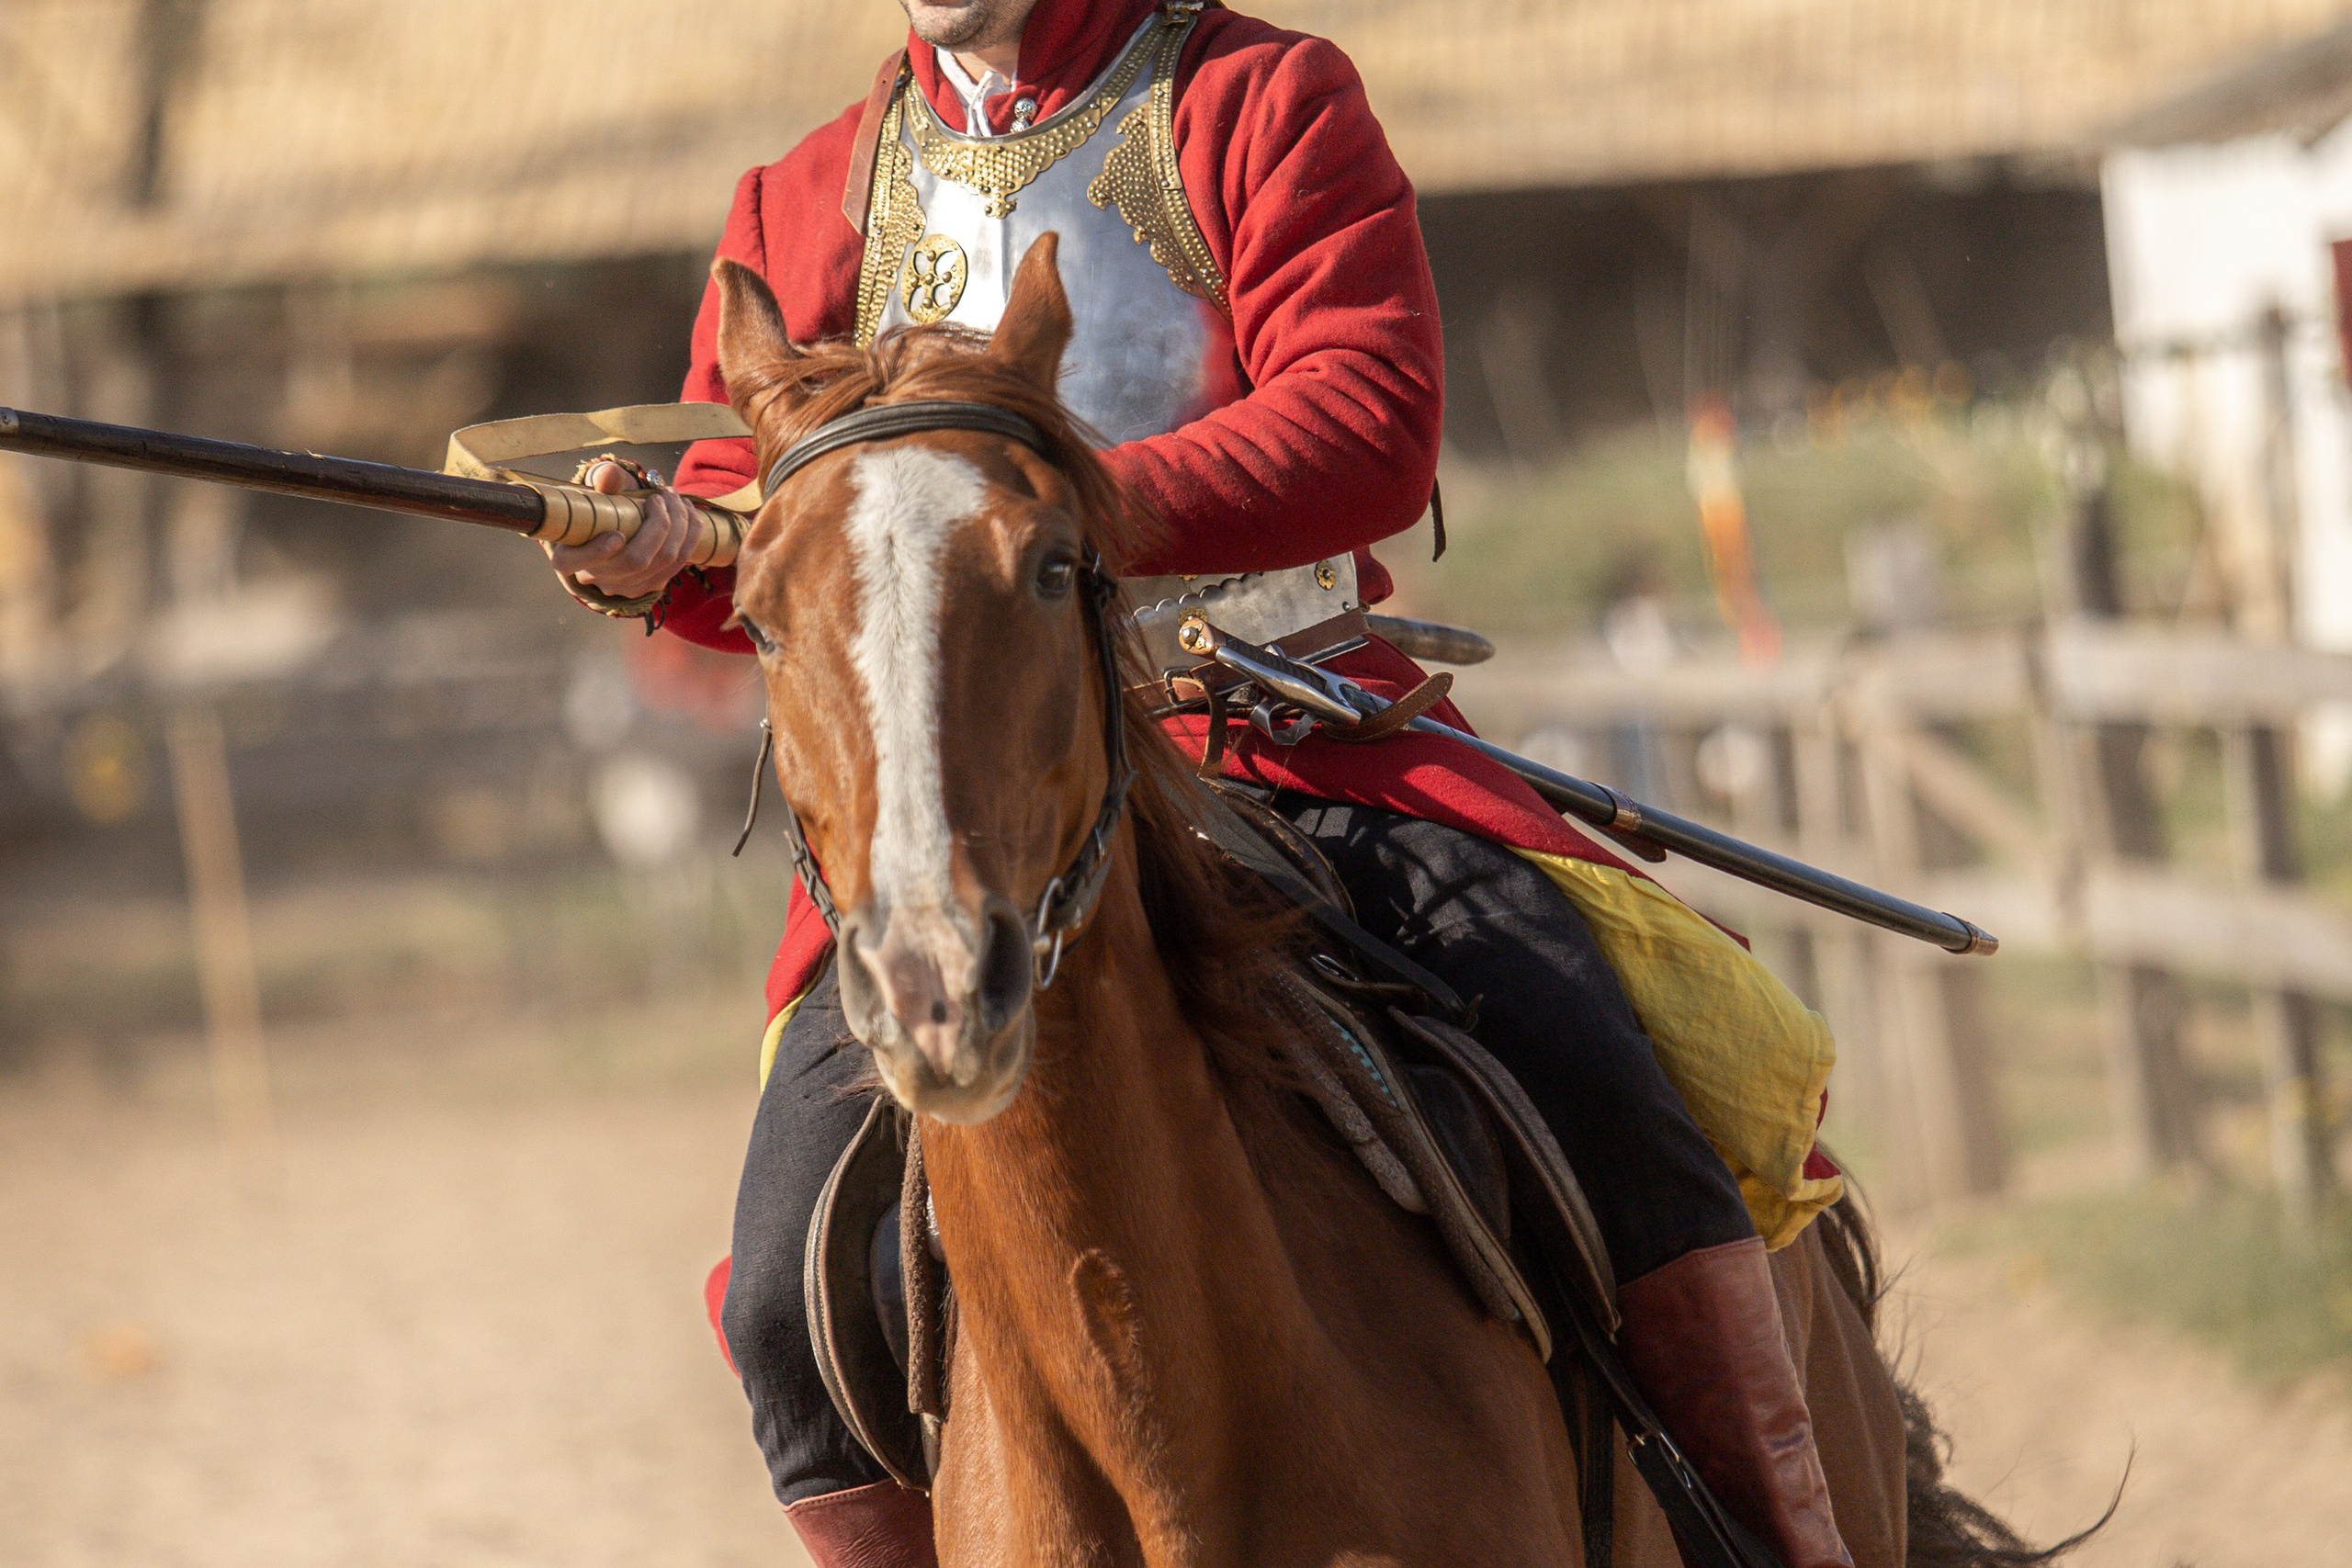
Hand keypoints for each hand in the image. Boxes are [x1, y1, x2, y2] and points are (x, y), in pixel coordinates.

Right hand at [549, 460, 700, 599]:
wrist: (611, 530)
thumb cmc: (596, 508)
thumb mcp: (593, 492)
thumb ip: (600, 482)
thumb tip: (610, 474)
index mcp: (567, 556)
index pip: (572, 562)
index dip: (596, 552)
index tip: (616, 534)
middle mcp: (595, 577)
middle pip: (635, 561)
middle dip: (659, 523)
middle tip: (662, 495)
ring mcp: (625, 587)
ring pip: (663, 561)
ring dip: (680, 524)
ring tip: (676, 497)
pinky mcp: (650, 586)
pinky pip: (679, 563)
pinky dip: (690, 534)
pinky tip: (687, 512)